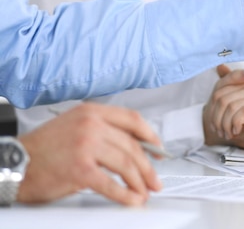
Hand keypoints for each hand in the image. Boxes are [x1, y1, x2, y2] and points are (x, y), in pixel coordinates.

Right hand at [18, 103, 161, 205]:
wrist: (14, 163)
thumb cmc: (44, 148)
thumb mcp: (75, 126)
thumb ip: (103, 131)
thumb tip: (134, 148)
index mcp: (92, 112)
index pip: (132, 119)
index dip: (150, 136)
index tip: (159, 150)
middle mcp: (91, 125)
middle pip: (132, 146)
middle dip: (148, 166)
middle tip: (155, 180)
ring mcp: (86, 145)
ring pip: (126, 164)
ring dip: (139, 182)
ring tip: (144, 192)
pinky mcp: (80, 169)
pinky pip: (111, 183)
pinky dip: (126, 194)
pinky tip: (132, 200)